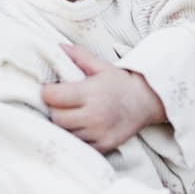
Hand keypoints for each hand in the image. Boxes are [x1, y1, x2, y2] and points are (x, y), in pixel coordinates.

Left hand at [41, 43, 164, 152]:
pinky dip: (77, 138)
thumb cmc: (120, 83)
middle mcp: (94, 115)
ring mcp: (99, 133)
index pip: (54, 97)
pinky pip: (80, 146)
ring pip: (66, 133)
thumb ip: (79, 56)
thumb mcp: (102, 66)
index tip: (50, 90)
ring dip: (64, 125)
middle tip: (60, 103)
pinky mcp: (104, 146)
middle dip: (54, 109)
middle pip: (57, 117)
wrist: (147, 102)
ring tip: (71, 115)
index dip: (47, 92)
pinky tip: (81, 128)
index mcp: (91, 93)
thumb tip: (58, 48)